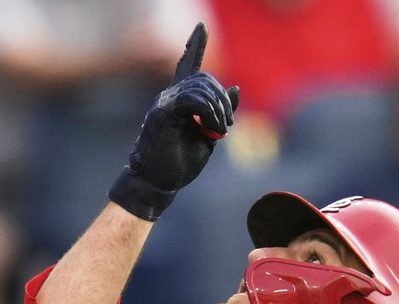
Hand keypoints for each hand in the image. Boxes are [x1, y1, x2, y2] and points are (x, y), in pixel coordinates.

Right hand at [108, 23, 239, 220]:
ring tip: (221, 130)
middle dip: (222, 98)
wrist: (162, 182)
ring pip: (200, 87)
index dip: (195, 44)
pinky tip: (211, 128)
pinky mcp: (162, 112)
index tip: (201, 26)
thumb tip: (236, 88)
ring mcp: (164, 102)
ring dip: (218, 109)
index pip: (187, 64)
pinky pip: (192, 100)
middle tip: (228, 125)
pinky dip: (209, 112)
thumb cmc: (181, 162)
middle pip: (203, 78)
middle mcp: (169, 96)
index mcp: (179, 99)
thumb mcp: (210, 134)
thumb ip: (221, 111)